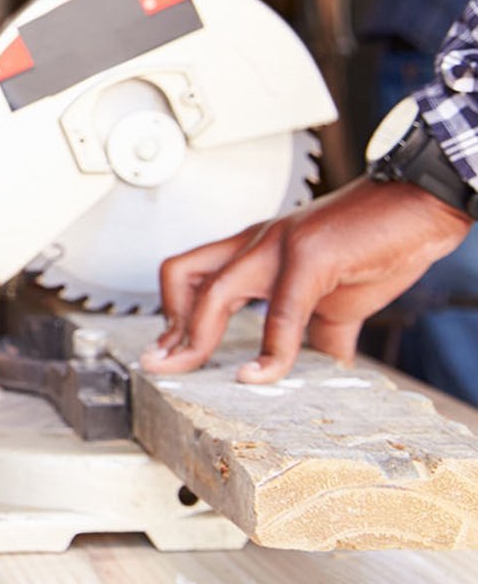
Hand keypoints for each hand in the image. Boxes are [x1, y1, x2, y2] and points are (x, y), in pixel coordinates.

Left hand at [142, 178, 472, 383]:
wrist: (421, 208)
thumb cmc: (375, 244)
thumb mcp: (335, 299)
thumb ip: (314, 334)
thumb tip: (315, 372)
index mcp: (253, 250)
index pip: (188, 275)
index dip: (172, 317)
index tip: (168, 353)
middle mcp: (255, 243)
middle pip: (181, 275)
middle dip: (168, 329)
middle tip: (162, 366)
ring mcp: (279, 246)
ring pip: (214, 291)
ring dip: (196, 338)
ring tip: (191, 371)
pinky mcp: (311, 256)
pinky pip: (280, 311)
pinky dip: (270, 352)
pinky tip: (262, 375)